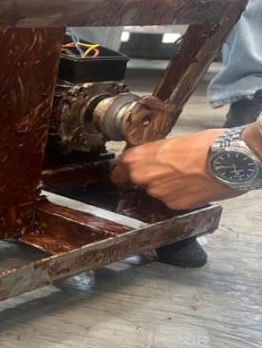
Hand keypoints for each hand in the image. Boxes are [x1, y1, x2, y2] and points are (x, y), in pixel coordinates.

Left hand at [111, 129, 241, 209]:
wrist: (228, 160)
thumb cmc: (205, 146)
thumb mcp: (172, 142)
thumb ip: (155, 154)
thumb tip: (153, 159)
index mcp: (138, 157)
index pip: (119, 169)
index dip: (124, 171)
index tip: (126, 174)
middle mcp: (143, 177)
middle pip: (136, 181)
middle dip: (147, 179)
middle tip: (164, 173)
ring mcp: (157, 193)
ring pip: (155, 191)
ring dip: (165, 187)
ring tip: (184, 177)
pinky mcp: (173, 204)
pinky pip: (171, 200)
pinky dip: (178, 195)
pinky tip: (191, 186)